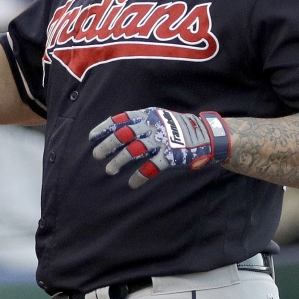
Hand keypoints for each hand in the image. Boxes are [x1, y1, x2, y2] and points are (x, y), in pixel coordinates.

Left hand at [90, 107, 229, 188]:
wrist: (206, 134)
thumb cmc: (177, 127)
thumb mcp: (158, 118)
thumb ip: (140, 123)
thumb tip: (115, 132)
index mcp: (147, 115)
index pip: (120, 119)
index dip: (104, 127)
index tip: (92, 137)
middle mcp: (153, 125)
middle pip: (124, 134)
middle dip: (108, 145)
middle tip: (96, 155)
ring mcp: (162, 140)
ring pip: (134, 150)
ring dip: (119, 161)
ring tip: (109, 170)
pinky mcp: (171, 155)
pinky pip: (151, 166)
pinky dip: (140, 176)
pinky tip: (132, 183)